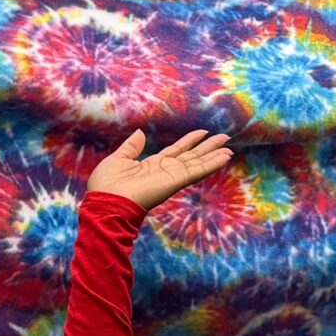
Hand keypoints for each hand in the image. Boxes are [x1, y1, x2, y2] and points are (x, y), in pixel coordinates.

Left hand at [86, 129, 233, 212]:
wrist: (105, 203)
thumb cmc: (106, 185)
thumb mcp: (118, 159)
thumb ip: (131, 147)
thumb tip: (140, 132)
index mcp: (152, 165)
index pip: (176, 151)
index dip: (189, 141)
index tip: (203, 132)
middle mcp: (165, 171)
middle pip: (192, 156)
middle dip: (208, 147)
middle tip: (225, 137)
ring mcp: (172, 176)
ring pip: (198, 163)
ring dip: (214, 155)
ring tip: (229, 148)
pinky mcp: (175, 181)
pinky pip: (197, 170)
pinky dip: (212, 164)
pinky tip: (225, 157)